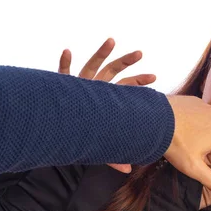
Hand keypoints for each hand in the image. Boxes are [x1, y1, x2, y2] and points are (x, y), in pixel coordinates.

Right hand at [59, 38, 155, 173]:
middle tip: (141, 53)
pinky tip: (67, 52)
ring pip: (91, 66)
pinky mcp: (60, 87)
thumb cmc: (78, 134)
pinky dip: (63, 62)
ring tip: (112, 40)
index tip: (154, 79)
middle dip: (126, 61)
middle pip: (112, 71)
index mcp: (104, 99)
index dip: (139, 82)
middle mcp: (93, 88)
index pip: (125, 88)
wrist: (56, 130)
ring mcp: (77, 85)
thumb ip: (112, 155)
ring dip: (101, 53)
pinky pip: (61, 73)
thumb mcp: (97, 144)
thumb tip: (128, 170)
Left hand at [164, 95, 210, 200]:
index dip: (201, 159)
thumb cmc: (176, 145)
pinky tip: (176, 124)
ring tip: (179, 135)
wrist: (155, 121)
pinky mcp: (195, 100)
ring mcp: (208, 106)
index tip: (190, 153)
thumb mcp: (195, 168)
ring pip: (203, 129)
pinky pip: (195, 116)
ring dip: (193, 133)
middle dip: (200, 145)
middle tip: (184, 145)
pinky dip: (187, 121)